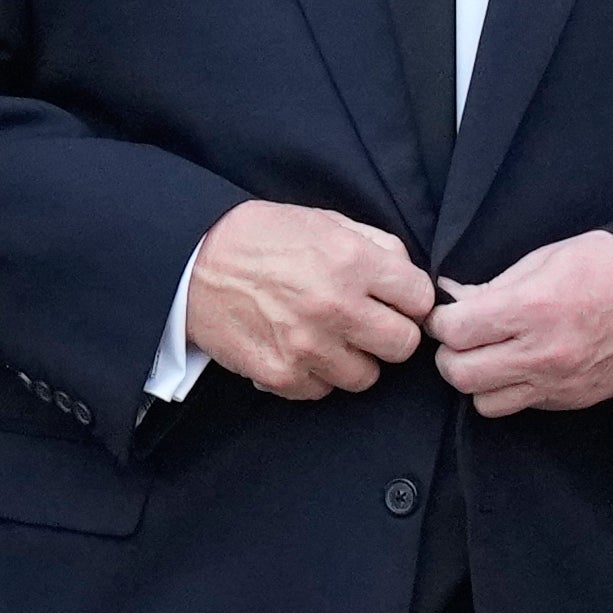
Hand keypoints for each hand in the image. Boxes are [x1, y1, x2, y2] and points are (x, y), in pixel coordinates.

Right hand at [186, 201, 433, 399]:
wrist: (192, 262)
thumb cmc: (261, 238)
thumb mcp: (323, 221)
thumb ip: (375, 246)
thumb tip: (410, 277)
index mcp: (352, 261)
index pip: (421, 299)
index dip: (410, 300)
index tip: (395, 301)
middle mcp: (335, 306)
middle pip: (403, 345)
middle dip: (390, 334)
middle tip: (367, 323)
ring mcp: (308, 346)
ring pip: (367, 376)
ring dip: (353, 359)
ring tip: (328, 336)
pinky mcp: (282, 375)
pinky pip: (323, 390)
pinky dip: (315, 374)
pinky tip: (297, 348)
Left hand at [431, 232, 612, 416]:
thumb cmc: (606, 266)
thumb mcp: (545, 259)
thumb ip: (494, 285)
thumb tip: (453, 297)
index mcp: (531, 309)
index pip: (454, 332)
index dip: (440, 321)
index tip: (445, 314)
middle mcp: (541, 353)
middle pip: (460, 375)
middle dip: (449, 355)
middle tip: (460, 338)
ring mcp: (557, 383)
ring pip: (485, 403)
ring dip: (478, 380)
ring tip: (488, 356)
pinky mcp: (572, 401)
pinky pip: (521, 407)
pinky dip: (510, 391)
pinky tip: (520, 367)